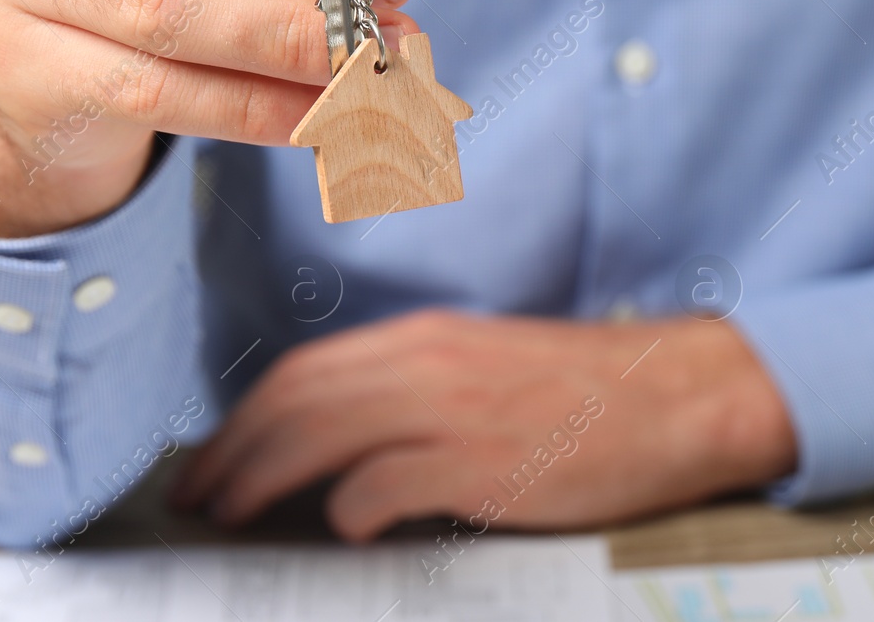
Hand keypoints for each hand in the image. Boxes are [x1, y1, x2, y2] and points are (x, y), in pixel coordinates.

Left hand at [168, 310, 794, 540]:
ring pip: (320, 433)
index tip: (211, 461)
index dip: (243, 418)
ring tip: (230, 516)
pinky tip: (342, 532)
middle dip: (230, 450)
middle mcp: (428, 363)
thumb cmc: (586, 393)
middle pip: (295, 398)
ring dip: (260, 476)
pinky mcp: (485, 463)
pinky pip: (387, 483)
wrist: (677, 396)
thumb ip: (415, 395)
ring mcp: (454, 411)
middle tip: (196, 499)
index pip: (304, 371)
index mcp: (426, 340)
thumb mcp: (487, 371)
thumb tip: (340, 449)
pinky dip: (349, 509)